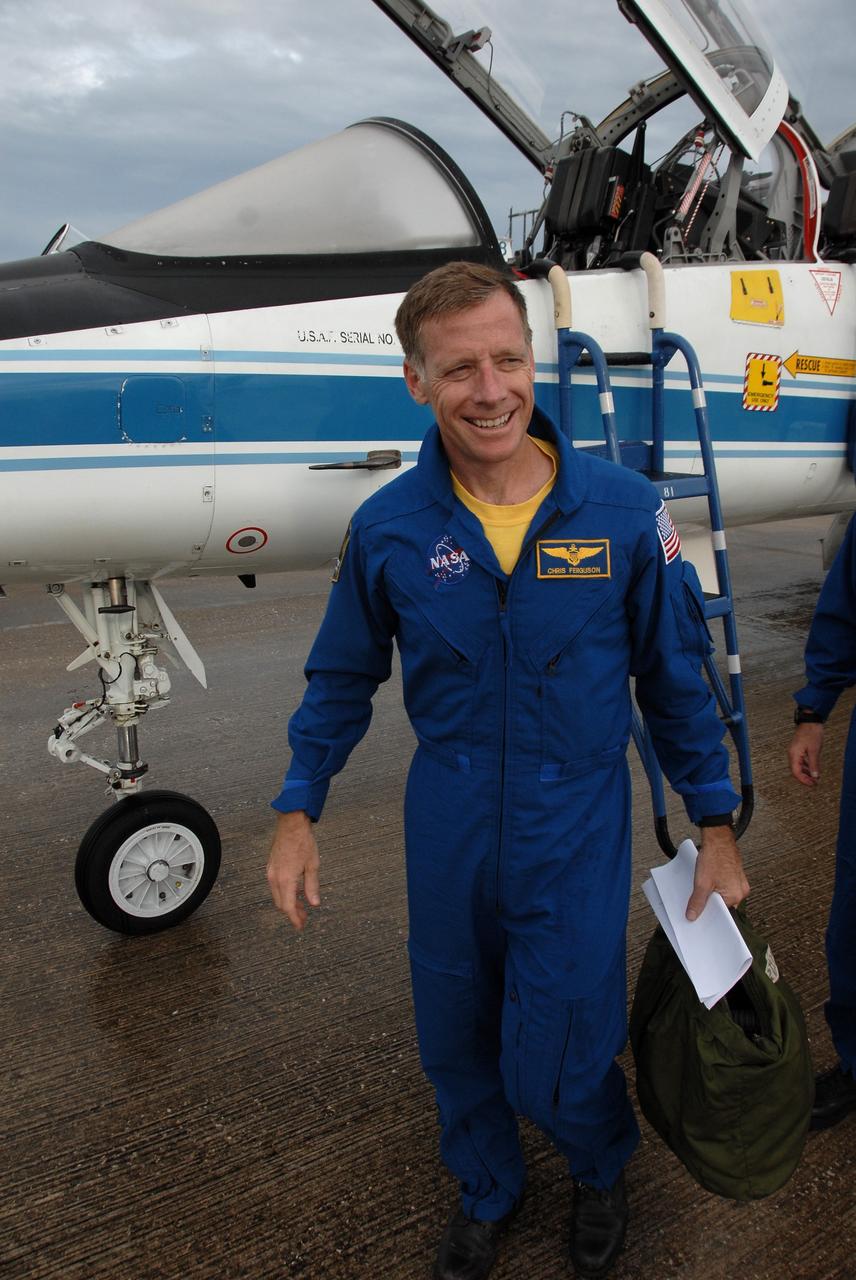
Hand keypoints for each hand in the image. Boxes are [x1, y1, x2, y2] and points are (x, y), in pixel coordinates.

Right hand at [266, 810, 320, 930]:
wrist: (291, 824)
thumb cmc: (303, 842)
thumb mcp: (313, 866)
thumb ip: (312, 886)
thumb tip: (314, 904)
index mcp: (286, 880)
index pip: (288, 907)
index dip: (295, 919)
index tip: (301, 926)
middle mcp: (275, 878)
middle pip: (281, 903)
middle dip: (292, 912)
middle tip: (304, 917)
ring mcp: (271, 872)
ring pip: (277, 895)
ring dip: (288, 903)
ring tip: (302, 906)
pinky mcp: (271, 867)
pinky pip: (275, 886)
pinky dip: (285, 893)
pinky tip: (296, 891)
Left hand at [685, 825, 748, 920]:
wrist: (718, 838)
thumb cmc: (714, 857)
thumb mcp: (702, 883)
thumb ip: (697, 902)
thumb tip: (692, 916)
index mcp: (735, 896)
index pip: (722, 914)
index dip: (709, 914)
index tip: (699, 915)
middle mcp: (741, 891)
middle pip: (723, 905)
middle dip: (710, 903)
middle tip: (698, 898)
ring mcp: (740, 883)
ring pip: (723, 895)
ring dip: (713, 894)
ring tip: (704, 885)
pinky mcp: (736, 875)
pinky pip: (726, 887)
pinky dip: (716, 886)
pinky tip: (708, 880)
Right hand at [787, 722, 823, 786]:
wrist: (810, 721)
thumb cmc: (811, 733)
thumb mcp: (814, 750)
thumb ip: (814, 764)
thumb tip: (815, 776)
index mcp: (794, 754)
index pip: (796, 772)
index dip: (803, 780)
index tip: (812, 784)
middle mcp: (792, 754)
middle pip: (796, 770)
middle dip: (805, 778)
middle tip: (814, 783)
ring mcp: (794, 751)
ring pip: (798, 766)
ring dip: (806, 773)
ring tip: (815, 778)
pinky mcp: (798, 749)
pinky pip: (800, 761)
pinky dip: (806, 767)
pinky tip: (813, 769)